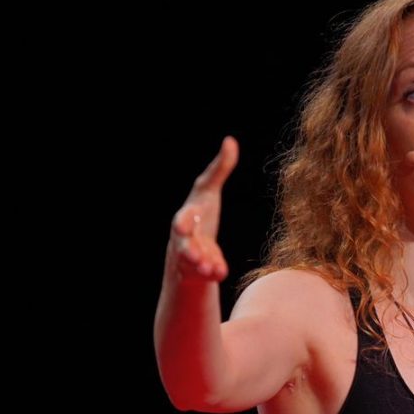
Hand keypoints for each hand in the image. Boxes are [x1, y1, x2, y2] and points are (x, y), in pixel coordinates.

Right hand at [167, 135, 238, 282]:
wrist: (192, 243)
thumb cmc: (200, 213)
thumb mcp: (209, 190)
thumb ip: (219, 169)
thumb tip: (230, 140)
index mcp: (187, 218)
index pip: (182, 220)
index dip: (184, 222)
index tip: (184, 224)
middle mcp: (186, 239)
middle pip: (185, 245)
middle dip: (189, 250)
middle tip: (195, 255)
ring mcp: (193, 256)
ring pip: (195, 262)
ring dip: (202, 265)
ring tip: (210, 269)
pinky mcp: (202, 269)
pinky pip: (208, 273)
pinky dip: (214, 272)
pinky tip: (220, 273)